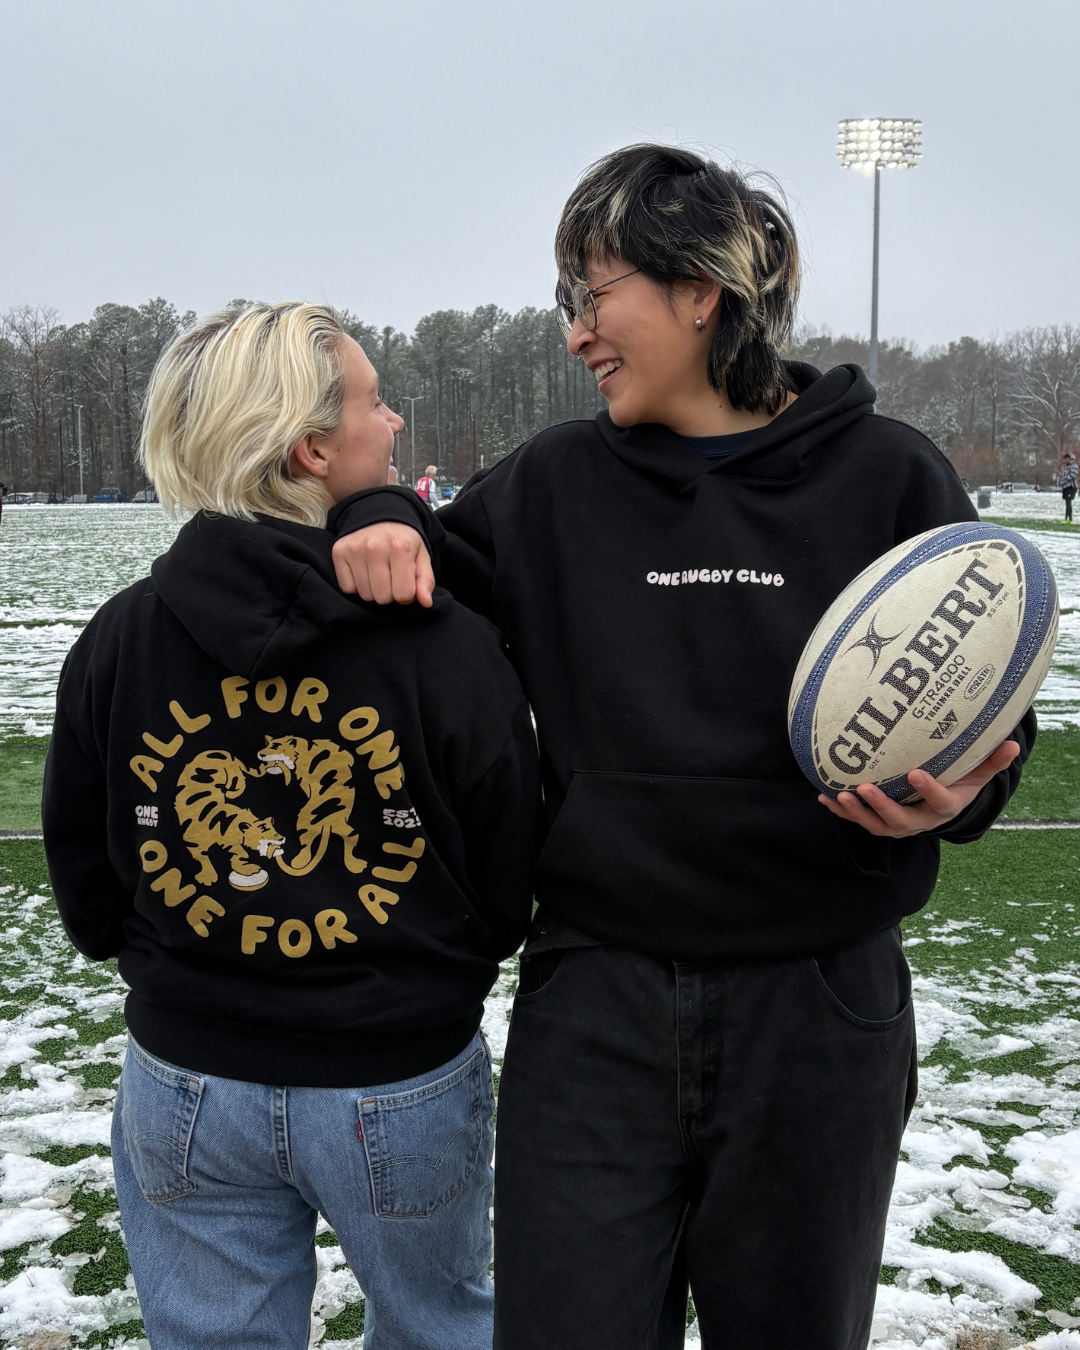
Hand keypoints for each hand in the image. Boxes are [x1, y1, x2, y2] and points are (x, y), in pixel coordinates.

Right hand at [331, 524, 434, 606]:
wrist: (379, 514)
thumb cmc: (403, 540)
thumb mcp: (421, 556)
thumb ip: (426, 580)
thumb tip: (426, 602)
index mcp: (401, 549)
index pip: (403, 595)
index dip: (406, 595)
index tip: (404, 583)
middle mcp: (376, 548)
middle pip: (382, 598)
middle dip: (389, 594)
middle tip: (390, 578)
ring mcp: (355, 549)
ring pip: (365, 595)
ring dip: (373, 590)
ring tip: (377, 574)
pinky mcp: (339, 552)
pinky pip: (347, 588)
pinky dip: (356, 585)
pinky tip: (363, 572)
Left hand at [818, 740, 1019, 837]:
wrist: (944, 803)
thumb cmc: (960, 781)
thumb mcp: (978, 772)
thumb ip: (992, 760)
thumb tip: (1013, 743)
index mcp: (946, 807)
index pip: (939, 802)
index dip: (928, 791)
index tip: (916, 773)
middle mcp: (921, 821)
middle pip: (900, 821)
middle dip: (882, 807)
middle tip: (866, 789)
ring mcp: (898, 825)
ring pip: (876, 825)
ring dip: (857, 812)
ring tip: (841, 795)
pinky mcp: (880, 822)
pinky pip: (859, 819)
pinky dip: (841, 811)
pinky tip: (824, 797)